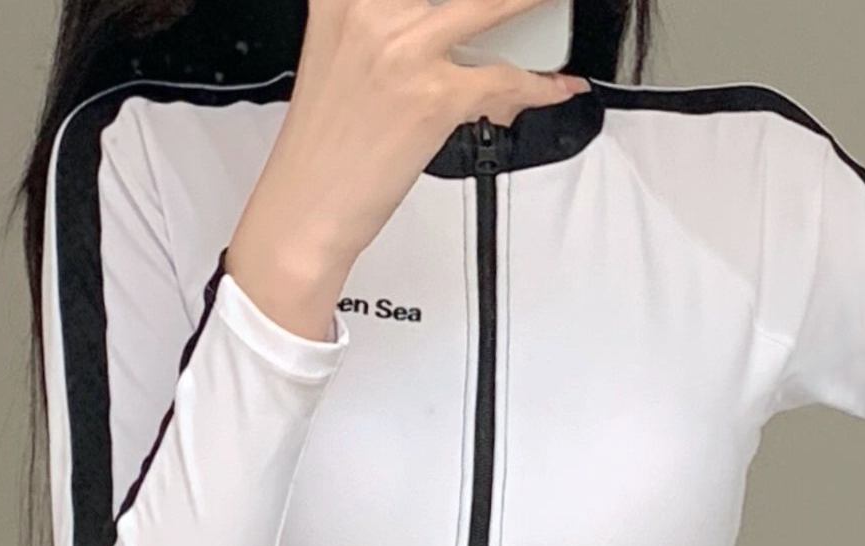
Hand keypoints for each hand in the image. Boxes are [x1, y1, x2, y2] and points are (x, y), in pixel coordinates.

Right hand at [225, 0, 590, 339]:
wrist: (307, 206)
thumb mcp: (337, 51)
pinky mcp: (434, 97)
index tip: (476, 2)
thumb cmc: (325, 142)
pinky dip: (540, 86)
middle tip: (524, 7)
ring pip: (492, 8)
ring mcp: (405, 50)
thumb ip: (378, 18)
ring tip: (554, 10)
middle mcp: (370, 9)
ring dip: (535, 9)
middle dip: (503, 2)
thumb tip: (435, 16)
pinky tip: (557, 85)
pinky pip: (505, 81)